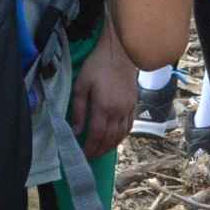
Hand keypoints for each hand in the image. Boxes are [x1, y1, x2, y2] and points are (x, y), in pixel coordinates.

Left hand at [68, 37, 136, 160]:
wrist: (120, 52)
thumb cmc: (97, 66)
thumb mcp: (81, 85)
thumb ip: (78, 110)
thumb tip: (76, 130)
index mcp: (104, 107)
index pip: (97, 135)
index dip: (90, 148)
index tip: (83, 155)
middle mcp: (118, 111)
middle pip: (110, 138)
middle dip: (99, 150)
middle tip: (90, 157)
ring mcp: (128, 109)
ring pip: (121, 135)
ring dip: (111, 146)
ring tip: (101, 151)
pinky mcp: (133, 104)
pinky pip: (129, 126)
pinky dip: (122, 136)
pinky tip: (115, 139)